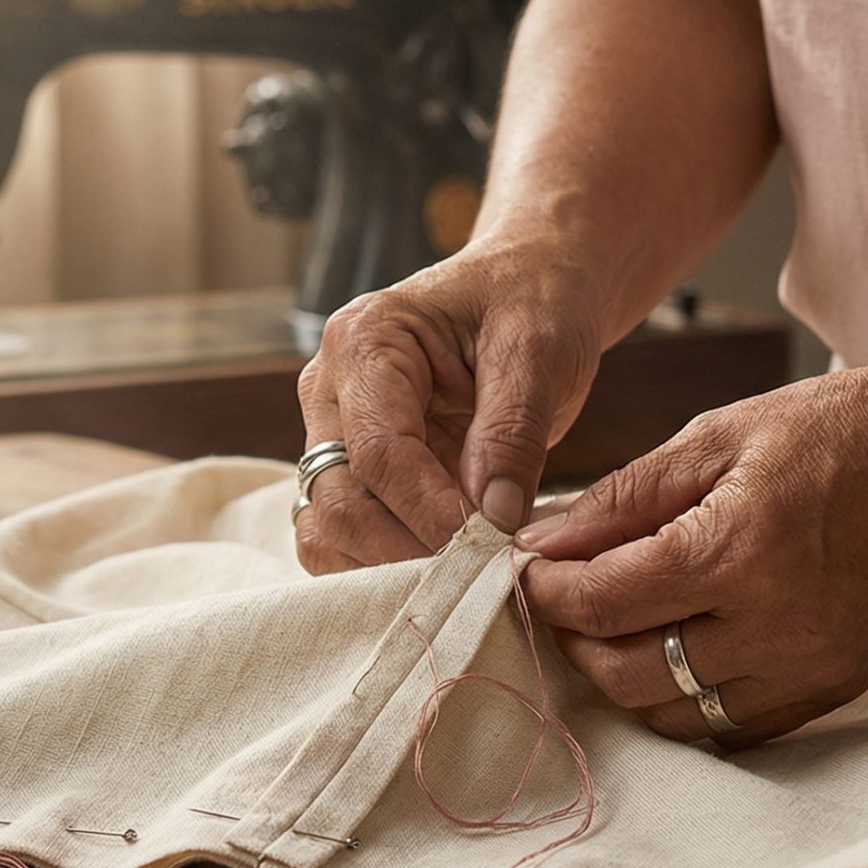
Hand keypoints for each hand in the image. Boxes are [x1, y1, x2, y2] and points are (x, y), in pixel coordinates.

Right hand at [293, 244, 607, 572]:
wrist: (527, 289)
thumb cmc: (533, 302)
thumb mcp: (540, 349)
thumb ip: (513, 431)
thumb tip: (494, 521)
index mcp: (365, 342)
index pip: (378, 452)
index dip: (431, 512)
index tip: (491, 549)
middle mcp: (329, 392)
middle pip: (338, 501)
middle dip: (408, 551)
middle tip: (483, 575)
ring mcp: (332, 437)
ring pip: (327, 531)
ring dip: (391, 569)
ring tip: (468, 578)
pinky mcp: (352, 474)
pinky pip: (345, 540)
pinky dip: (387, 569)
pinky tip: (448, 572)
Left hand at [516, 366, 867, 748]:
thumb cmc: (840, 430)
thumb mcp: (719, 436)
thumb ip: (622, 498)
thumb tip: (541, 543)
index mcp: (737, 549)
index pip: (602, 601)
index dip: (545, 590)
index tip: (525, 570)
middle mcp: (774, 626)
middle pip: (626, 674)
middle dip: (575, 639)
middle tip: (564, 599)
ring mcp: (809, 668)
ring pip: (674, 714)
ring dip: (625, 677)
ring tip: (617, 624)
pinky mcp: (833, 689)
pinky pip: (732, 726)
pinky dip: (687, 699)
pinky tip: (676, 651)